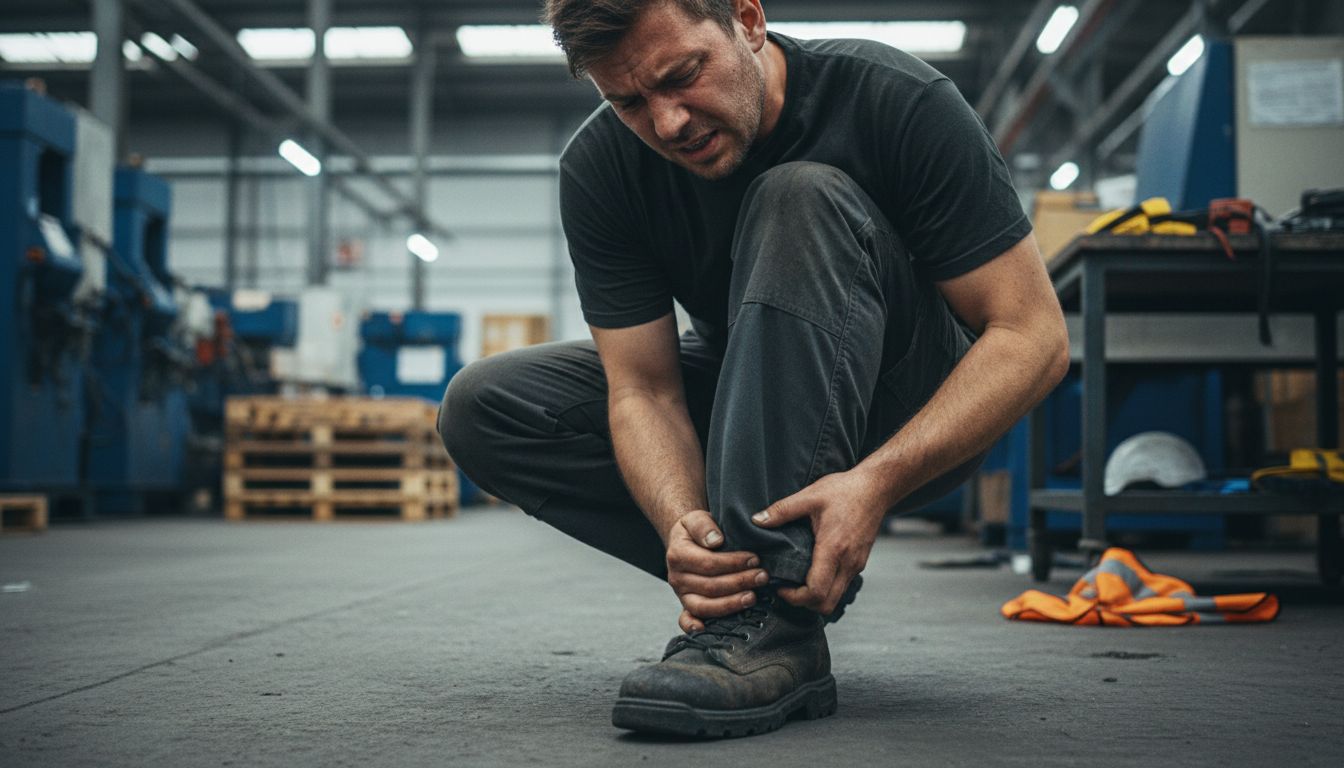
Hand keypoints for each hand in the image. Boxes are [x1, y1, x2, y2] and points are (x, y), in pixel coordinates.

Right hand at [665, 510, 767, 632]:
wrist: (685, 540)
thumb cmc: (697, 530)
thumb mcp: (696, 518)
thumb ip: (704, 526)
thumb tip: (716, 541)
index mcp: (678, 554)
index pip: (708, 563)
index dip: (733, 563)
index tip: (754, 559)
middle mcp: (676, 577)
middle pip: (710, 586)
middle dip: (740, 582)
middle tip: (762, 577)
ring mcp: (680, 594)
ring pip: (704, 606)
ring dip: (730, 604)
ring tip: (752, 597)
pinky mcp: (685, 605)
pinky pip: (686, 620)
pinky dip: (692, 627)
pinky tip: (705, 629)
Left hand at [751, 471, 884, 614]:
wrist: (876, 488)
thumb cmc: (845, 490)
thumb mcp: (810, 496)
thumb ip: (782, 510)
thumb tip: (757, 520)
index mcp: (833, 549)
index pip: (816, 592)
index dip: (795, 597)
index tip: (780, 586)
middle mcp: (848, 563)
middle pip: (826, 604)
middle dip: (803, 603)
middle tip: (787, 588)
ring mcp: (856, 565)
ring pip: (835, 598)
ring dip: (815, 597)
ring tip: (798, 581)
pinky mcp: (859, 562)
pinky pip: (841, 586)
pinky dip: (826, 587)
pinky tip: (813, 571)